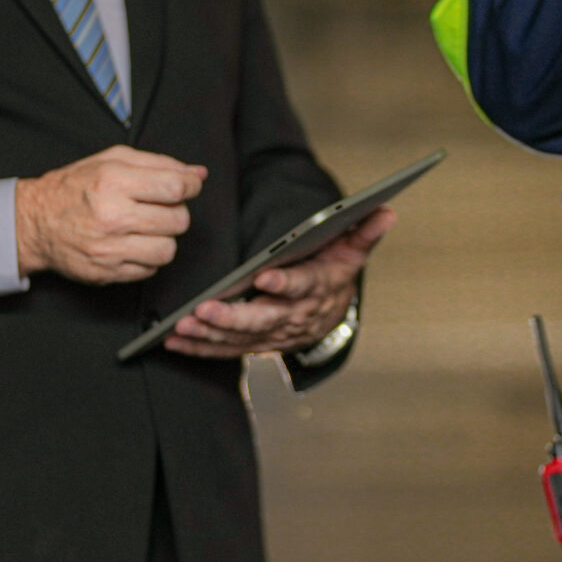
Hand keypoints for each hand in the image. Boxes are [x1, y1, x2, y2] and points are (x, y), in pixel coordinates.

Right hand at [18, 146, 206, 284]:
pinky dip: (148, 258)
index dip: (191, 186)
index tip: (188, 186)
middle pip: (178, 220)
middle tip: (160, 208)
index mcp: (113, 181)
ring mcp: (109, 248)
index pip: (175, 187)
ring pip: (168, 250)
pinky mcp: (107, 272)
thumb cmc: (74, 188)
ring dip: (164, 239)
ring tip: (147, 229)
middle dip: (176, 212)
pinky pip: (150, 270)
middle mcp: (112, 215)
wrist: (35, 222)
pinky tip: (133, 245)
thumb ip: (158, 163)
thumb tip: (198, 172)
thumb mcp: (112, 161)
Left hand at [165, 207, 393, 358]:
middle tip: (205, 309)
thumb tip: (387, 211)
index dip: (284, 284)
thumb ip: (365, 231)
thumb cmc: (334, 272)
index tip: (263, 277)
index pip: (302, 287)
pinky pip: (226, 350)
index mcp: (317, 289)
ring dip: (210, 334)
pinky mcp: (255, 345)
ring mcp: (274, 334)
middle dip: (233, 317)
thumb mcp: (352, 251)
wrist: (332, 316)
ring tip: (182, 325)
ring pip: (240, 338)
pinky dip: (200, 348)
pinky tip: (174, 341)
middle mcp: (295, 317)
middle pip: (264, 320)